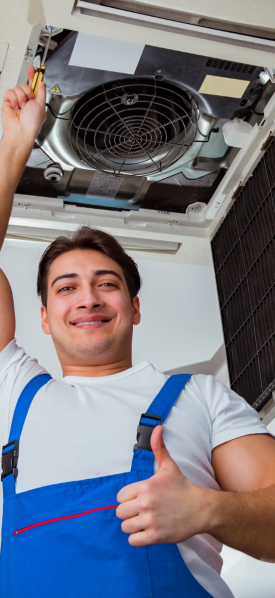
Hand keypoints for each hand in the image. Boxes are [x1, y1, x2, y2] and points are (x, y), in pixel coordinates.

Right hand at [1, 66, 46, 145]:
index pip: (34, 86)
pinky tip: (15, 106)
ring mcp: (16, 101)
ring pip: (17, 88)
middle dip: (28, 92)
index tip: (34, 69)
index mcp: (35, 102)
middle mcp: (26, 101)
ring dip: (21, 97)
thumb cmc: (32, 123)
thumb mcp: (41, 106)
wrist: (20, 131)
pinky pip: (9, 92)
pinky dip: (13, 98)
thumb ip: (41, 92)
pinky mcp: (8, 102)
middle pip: (25, 85)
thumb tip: (42, 83)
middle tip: (28, 102)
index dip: (33, 77)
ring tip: (22, 107)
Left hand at [116, 425, 213, 546]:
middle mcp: (146, 504)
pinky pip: (133, 541)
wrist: (201, 509)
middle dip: (128, 513)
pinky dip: (138, 538)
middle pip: (120, 513)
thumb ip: (159, 447)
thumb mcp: (169, 466)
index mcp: (146, 487)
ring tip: (144, 521)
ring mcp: (151, 521)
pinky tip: (147, 531)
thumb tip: (157, 428)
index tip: (139, 499)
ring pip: (125, 527)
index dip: (128, 498)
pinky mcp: (156, 536)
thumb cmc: (182, 488)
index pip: (120, 497)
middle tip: (141, 511)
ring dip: (133, 526)